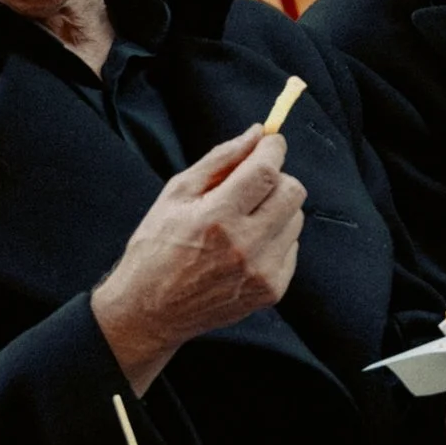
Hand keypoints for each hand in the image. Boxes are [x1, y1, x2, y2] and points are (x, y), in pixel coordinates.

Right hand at [93, 125, 305, 392]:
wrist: (150, 311)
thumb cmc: (156, 247)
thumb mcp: (176, 194)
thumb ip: (220, 159)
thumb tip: (257, 133)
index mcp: (216, 218)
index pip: (266, 171)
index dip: (273, 149)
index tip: (270, 141)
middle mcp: (244, 246)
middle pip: (293, 192)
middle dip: (278, 177)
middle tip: (254, 180)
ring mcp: (261, 272)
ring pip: (296, 218)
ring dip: (277, 208)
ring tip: (244, 218)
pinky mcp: (271, 291)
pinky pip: (292, 247)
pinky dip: (275, 237)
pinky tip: (246, 245)